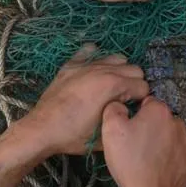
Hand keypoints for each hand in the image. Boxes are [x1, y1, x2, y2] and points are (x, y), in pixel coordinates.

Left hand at [15, 44, 148, 158]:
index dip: (140, 100)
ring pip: (117, 58)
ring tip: (109, 87)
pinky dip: (95, 58)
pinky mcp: (71, 64)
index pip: (143, 86)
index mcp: (113, 85)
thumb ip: (124, 121)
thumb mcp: (105, 135)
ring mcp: (86, 64)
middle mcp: (103, 69)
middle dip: (133, 84)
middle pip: (135, 69)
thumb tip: (132, 114)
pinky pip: (89, 51)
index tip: (131, 109)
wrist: (42, 129)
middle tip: (122, 100)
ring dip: (119, 71)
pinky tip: (92, 72)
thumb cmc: (74, 135)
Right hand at [102, 96, 185, 186]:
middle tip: (138, 146)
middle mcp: (178, 122)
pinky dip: (174, 158)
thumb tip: (120, 105)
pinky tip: (163, 167)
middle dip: (152, 128)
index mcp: (159, 110)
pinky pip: (182, 153)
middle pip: (162, 120)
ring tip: (150, 159)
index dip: (137, 115)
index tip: (130, 130)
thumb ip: (114, 108)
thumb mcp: (110, 129)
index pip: (148, 103)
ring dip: (164, 142)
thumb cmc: (129, 160)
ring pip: (173, 136)